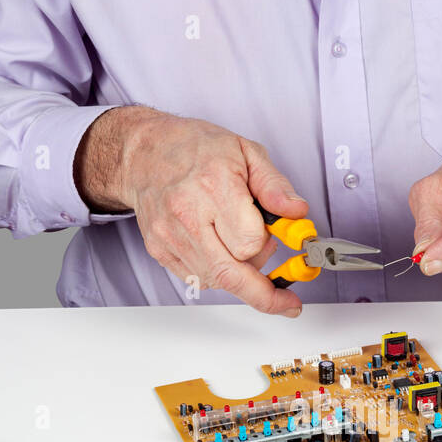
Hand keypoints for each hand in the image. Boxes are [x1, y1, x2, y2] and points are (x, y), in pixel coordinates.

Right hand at [76, 106, 308, 316]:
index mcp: (214, 185)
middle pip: (232, 275)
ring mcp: (169, 236)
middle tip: (283, 292)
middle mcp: (187, 214)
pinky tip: (219, 249)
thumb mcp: (246, 152)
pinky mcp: (159, 250)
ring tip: (239, 244)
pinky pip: (198, 279)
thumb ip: (275, 186)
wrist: (145, 152)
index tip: (277, 238)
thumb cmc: (195, 149)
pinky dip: (217, 273)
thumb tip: (297, 213)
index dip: (267, 243)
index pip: (250, 242)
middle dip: (263, 290)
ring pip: (217, 280)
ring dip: (239, 274)